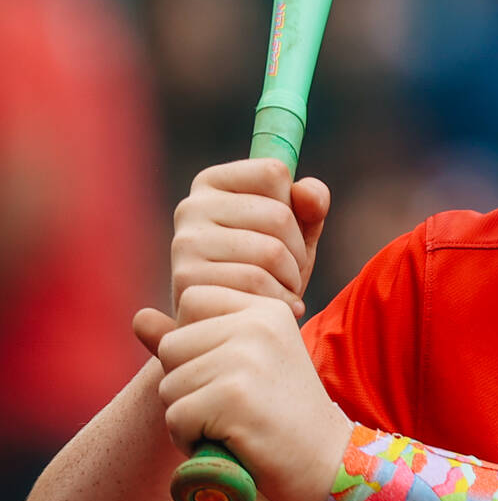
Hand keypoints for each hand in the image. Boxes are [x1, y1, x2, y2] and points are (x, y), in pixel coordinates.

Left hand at [134, 286, 350, 500]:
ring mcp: (247, 358)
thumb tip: (138, 316)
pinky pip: (175, 417)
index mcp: (266, 308)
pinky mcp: (233, 396)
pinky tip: (227, 441)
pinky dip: (190, 440)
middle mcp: (258, 323)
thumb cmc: (278, 413)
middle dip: (186, 382)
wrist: (325, 460)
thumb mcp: (240, 363)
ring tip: (229, 423)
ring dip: (188, 415)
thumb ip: (192, 339)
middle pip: (172, 345)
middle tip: (229, 404)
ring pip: (169, 384)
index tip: (231, 371)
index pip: (192, 299)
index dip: (195, 343)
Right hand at [171, 159, 329, 316]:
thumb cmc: (269, 270)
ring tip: (283, 290)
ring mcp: (185, 242)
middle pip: (278, 215)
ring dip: (291, 279)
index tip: (287, 232)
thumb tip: (307, 193)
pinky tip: (273, 308)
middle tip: (291, 272)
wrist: (233, 328)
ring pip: (270, 252)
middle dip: (298, 252)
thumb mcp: (297, 232)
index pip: (274, 172)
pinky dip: (278, 300)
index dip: (295, 206)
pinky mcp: (186, 279)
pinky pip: (255, 283)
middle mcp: (191, 206)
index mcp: (214, 182)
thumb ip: (311, 204)